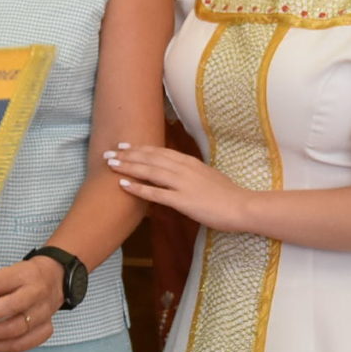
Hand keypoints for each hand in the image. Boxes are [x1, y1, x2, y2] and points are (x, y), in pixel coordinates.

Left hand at [0, 254, 63, 351]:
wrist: (56, 277)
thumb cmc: (23, 276)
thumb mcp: (2, 275)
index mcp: (23, 275)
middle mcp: (36, 294)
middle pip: (8, 311)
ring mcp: (44, 314)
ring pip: (15, 331)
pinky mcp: (47, 328)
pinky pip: (24, 344)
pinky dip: (2, 347)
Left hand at [104, 140, 253, 231]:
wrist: (241, 207)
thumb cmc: (228, 195)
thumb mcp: (208, 176)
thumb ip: (192, 173)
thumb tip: (180, 173)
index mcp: (190, 162)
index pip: (160, 151)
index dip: (140, 148)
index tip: (125, 145)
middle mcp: (183, 168)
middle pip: (151, 158)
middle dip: (128, 154)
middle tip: (109, 152)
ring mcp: (182, 184)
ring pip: (149, 171)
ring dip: (128, 166)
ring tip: (111, 164)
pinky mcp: (182, 200)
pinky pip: (155, 193)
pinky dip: (138, 188)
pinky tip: (123, 185)